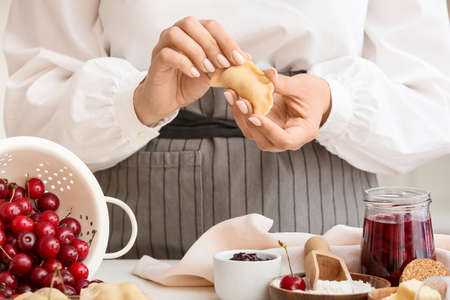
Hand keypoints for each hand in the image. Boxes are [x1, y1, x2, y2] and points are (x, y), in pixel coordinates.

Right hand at [133, 16, 248, 125]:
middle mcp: (177, 34)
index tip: (239, 59)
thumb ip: (227, 64)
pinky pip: (168, 54)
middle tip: (223, 64)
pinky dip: (184, 63)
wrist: (169, 100)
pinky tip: (194, 74)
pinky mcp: (156, 61)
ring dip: (196, 51)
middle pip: (192, 24)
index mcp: (193, 33)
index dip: (227, 41)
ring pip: (176, 34)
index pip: (212, 26)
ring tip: (208, 69)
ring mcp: (163, 45)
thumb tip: (247, 57)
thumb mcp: (213, 74)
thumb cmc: (188, 84)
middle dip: (212, 44)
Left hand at [226, 69, 331, 151]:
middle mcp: (286, 140)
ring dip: (240, 114)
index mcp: (302, 133)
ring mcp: (272, 135)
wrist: (312, 96)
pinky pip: (248, 122)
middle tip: (239, 100)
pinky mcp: (262, 128)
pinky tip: (232, 95)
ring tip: (231, 94)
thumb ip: (285, 84)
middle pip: (263, 138)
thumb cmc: (312, 93)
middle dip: (248, 119)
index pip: (284, 140)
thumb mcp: (302, 87)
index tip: (255, 116)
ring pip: (252, 131)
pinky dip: (239, 109)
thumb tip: (268, 74)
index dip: (268, 130)